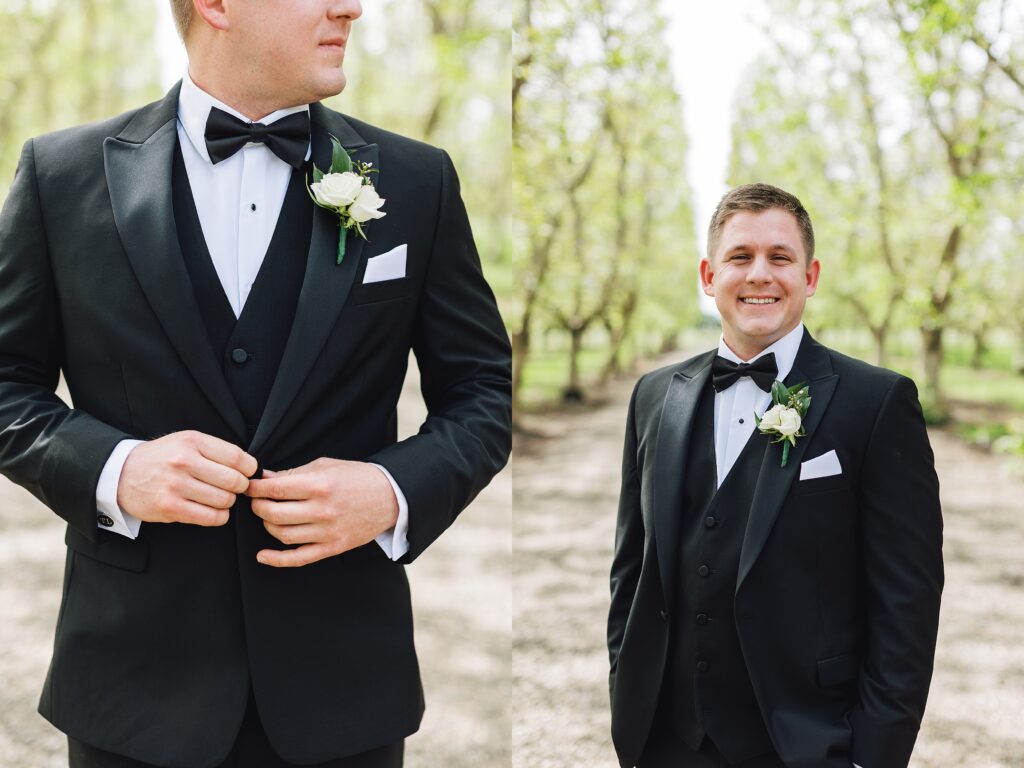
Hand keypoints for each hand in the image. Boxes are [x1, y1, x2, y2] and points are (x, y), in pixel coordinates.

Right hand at [117, 430, 257, 526]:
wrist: (121, 473)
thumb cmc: (162, 458)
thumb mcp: (186, 442)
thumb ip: (216, 450)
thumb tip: (251, 467)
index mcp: (192, 441)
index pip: (238, 457)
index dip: (250, 469)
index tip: (248, 473)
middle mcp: (184, 461)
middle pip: (235, 481)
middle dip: (240, 487)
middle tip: (234, 488)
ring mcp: (175, 485)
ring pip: (224, 500)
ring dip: (227, 503)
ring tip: (219, 498)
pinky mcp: (170, 507)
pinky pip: (211, 517)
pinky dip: (218, 516)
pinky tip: (212, 510)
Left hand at [245, 458, 399, 566]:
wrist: (391, 497)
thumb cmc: (358, 478)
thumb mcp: (327, 466)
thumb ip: (295, 473)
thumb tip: (266, 479)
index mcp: (321, 485)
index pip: (276, 489)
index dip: (256, 488)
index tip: (249, 486)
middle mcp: (323, 510)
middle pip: (274, 513)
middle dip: (258, 507)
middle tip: (256, 501)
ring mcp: (328, 532)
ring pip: (282, 535)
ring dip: (267, 525)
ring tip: (269, 516)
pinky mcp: (333, 547)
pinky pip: (299, 558)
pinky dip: (277, 559)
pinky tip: (262, 556)